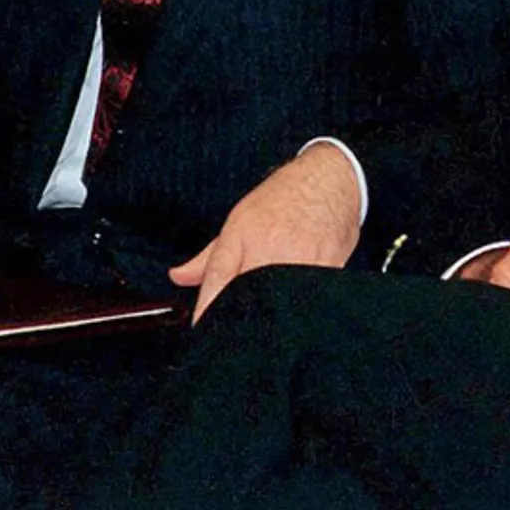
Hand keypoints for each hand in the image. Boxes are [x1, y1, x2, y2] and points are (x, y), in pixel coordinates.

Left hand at [169, 143, 360, 322]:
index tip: (203, 330)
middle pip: (247, 297)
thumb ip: (209, 257)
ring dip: (271, 315)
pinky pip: (308, 297)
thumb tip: (178, 277)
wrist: (331, 178)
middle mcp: (269, 249)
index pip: (217, 281)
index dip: (206, 311)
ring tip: (268, 324)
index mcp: (242, 236)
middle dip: (240, 317)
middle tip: (237, 332)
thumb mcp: (240, 219)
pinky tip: (295, 310)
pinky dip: (299, 308)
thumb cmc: (285, 196)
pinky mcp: (328, 269)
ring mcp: (300, 260)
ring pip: (278, 301)